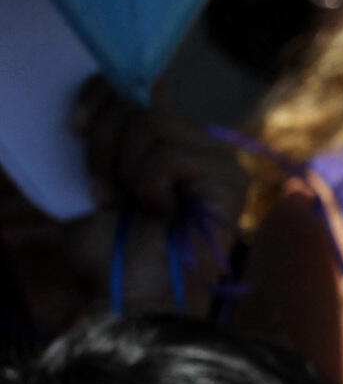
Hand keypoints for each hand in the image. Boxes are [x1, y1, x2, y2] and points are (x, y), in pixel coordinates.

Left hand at [74, 75, 246, 236]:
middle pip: (140, 102)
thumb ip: (107, 138)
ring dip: (123, 167)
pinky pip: (170, 155)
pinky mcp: (229, 181)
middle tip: (104, 190)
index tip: (72, 127)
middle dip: (103, 144)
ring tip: (127, 203)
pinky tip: (158, 210)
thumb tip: (110, 92)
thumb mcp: (95, 181)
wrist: (135, 296)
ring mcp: (218, 162)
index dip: (101, 94)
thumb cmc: (112, 250)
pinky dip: (149, 184)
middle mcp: (198, 146)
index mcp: (167, 143)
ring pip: (152, 124)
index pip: (140, 87)